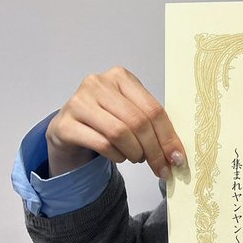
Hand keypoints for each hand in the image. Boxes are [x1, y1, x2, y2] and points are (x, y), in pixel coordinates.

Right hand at [45, 67, 185, 180]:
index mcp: (120, 76)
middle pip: (138, 122)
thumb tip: (176, 155)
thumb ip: (152, 125)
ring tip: (137, 157)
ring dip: (135, 153)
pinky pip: (102, 144)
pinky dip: (117, 156)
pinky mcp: (65, 124)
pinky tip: (120, 157)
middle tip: (160, 166)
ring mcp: (78, 102)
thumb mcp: (130, 112)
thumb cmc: (105, 119)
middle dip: (154, 150)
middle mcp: (97, 84)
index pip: (153, 109)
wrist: (69, 128)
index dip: (168, 137)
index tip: (177, 158)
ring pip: (120, 133)